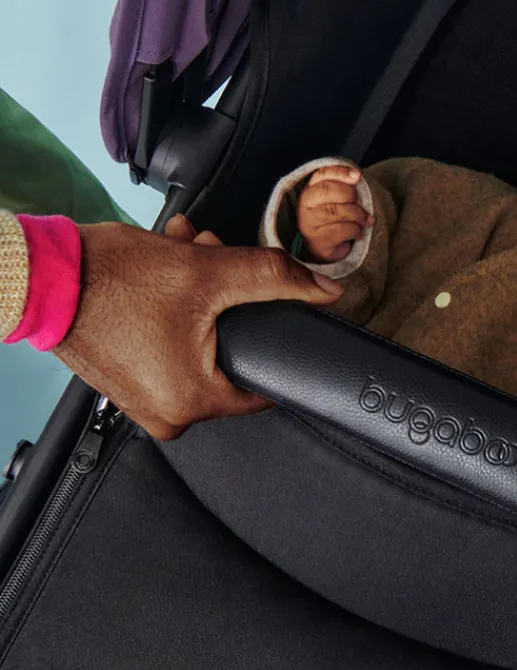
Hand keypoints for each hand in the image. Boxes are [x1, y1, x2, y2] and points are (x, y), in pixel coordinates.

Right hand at [53, 218, 343, 440]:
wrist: (40, 275)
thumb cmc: (109, 278)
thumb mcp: (206, 271)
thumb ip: (273, 280)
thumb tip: (323, 291)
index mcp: (195, 402)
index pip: (265, 382)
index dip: (271, 332)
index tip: (259, 299)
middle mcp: (171, 415)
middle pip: (231, 354)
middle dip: (228, 298)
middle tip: (210, 254)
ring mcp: (147, 404)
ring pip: (201, 346)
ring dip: (201, 295)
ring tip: (184, 254)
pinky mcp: (129, 387)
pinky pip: (170, 351)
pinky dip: (175, 312)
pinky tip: (166, 273)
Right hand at [297, 164, 372, 262]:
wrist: (323, 248)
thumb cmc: (333, 220)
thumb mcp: (336, 201)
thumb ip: (343, 185)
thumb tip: (357, 175)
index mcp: (310, 190)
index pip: (322, 174)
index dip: (341, 173)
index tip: (358, 176)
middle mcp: (306, 205)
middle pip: (328, 190)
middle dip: (350, 195)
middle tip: (360, 203)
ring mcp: (310, 224)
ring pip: (337, 211)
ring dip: (357, 215)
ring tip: (365, 220)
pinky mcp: (318, 241)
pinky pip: (342, 230)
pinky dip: (356, 230)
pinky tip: (358, 233)